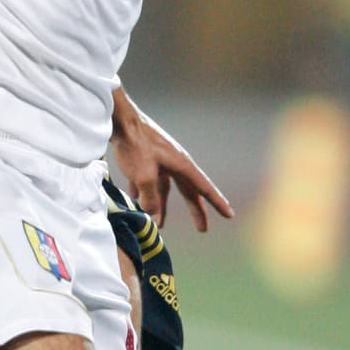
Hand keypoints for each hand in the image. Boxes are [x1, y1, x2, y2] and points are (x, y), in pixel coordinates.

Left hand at [111, 103, 233, 231]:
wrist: (119, 120)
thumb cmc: (136, 146)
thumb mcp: (144, 177)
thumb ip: (150, 198)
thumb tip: (153, 214)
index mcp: (182, 165)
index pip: (204, 188)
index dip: (217, 203)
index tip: (230, 215)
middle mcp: (175, 163)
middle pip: (188, 191)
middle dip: (194, 211)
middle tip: (202, 229)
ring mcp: (160, 160)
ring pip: (164, 189)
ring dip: (162, 207)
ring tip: (159, 226)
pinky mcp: (144, 157)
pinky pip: (147, 180)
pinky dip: (144, 192)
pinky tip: (135, 201)